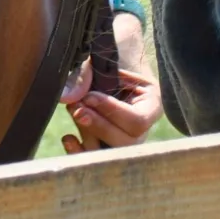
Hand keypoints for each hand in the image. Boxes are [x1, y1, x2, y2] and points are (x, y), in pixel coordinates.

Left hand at [60, 13, 162, 151]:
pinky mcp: (106, 147)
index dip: (112, 111)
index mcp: (152, 105)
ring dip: (87, 134)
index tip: (89, 96)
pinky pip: (95, 158)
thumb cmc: (110, 60)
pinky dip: (79, 152)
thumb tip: (68, 97)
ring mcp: (126, 141)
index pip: (138, 121)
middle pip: (126, 142)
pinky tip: (68, 138)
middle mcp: (143, 129)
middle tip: (76, 108)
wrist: (109, 63)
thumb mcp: (104, 61)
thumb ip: (86, 74)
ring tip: (73, 110)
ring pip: (110, 152)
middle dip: (97, 125)